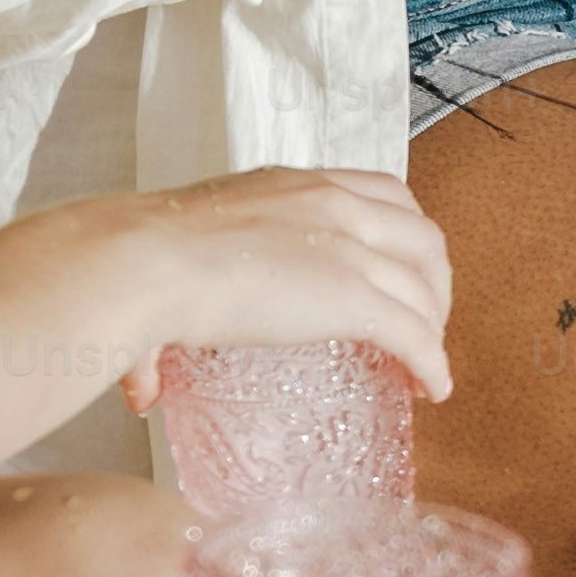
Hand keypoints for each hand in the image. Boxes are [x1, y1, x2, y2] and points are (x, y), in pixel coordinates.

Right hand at [93, 169, 454, 412]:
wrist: (140, 263)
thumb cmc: (139, 264)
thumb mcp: (174, 263)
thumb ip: (165, 327)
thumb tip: (140, 389)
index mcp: (293, 185)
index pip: (380, 193)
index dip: (402, 239)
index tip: (396, 275)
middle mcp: (332, 204)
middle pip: (421, 237)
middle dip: (432, 283)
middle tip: (419, 326)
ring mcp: (348, 248)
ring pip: (426, 286)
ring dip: (436, 326)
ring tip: (425, 365)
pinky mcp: (353, 297)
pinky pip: (416, 335)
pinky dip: (433, 365)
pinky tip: (431, 390)